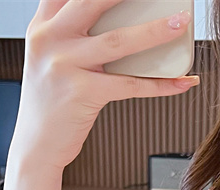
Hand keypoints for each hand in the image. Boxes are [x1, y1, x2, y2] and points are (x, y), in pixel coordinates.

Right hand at [14, 0, 199, 169]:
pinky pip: (129, 84)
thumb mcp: (52, 58)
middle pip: (93, 1)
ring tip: (180, 24)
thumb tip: (121, 21)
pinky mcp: (81, 92)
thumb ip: (72, 34)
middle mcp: (49, 38)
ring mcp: (63, 64)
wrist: (37, 144)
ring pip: (118, 40)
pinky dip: (160, 83)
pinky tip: (182, 81)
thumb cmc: (52, 102)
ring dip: (156, 31)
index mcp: (43, 25)